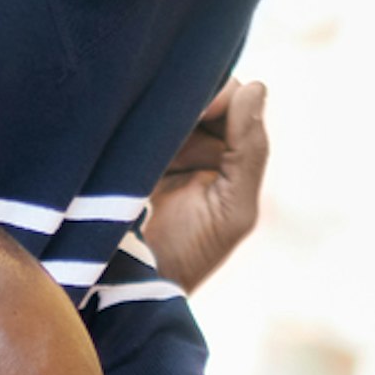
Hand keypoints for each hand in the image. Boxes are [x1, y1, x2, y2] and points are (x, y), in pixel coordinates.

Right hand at [142, 81, 269, 292]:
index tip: (199, 115)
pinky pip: (129, 114)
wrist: (130, 288)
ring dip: (157, 105)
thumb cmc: (188, 256)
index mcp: (226, 154)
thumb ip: (250, 151)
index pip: (231, 97)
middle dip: (188, 96)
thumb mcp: (233, 210)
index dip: (219, 96)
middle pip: (197, 90)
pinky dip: (132, 113)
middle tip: (169, 122)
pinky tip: (126, 125)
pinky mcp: (118, 147)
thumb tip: (256, 86)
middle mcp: (192, 142)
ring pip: (161, 97)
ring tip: (148, 134)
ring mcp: (154, 143)